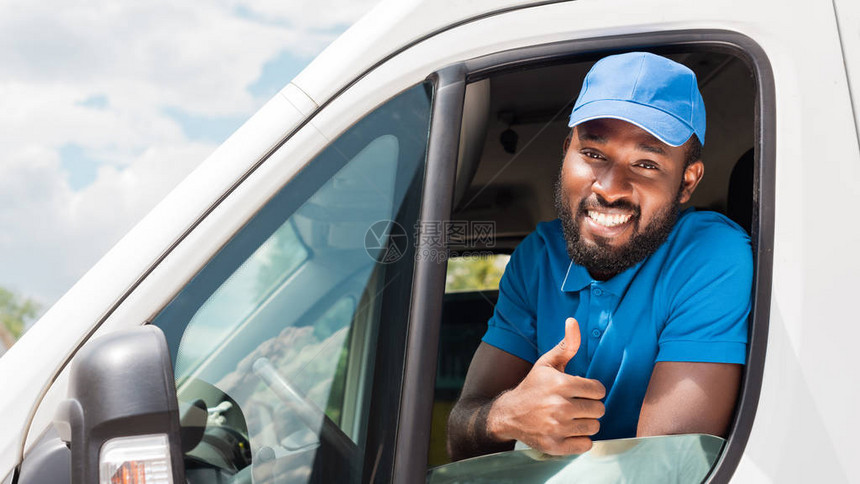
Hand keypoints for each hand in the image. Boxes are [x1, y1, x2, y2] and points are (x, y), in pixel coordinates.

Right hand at [488, 317, 605, 454]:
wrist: (509, 414)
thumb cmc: (533, 386)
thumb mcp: (547, 364)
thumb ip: (566, 345)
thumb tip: (573, 321)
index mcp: (560, 384)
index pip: (599, 390)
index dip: (591, 390)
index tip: (580, 391)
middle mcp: (559, 406)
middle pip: (599, 410)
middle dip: (590, 407)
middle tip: (575, 405)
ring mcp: (557, 427)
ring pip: (594, 427)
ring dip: (585, 423)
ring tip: (571, 417)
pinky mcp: (555, 445)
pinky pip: (586, 445)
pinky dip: (580, 440)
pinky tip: (568, 431)